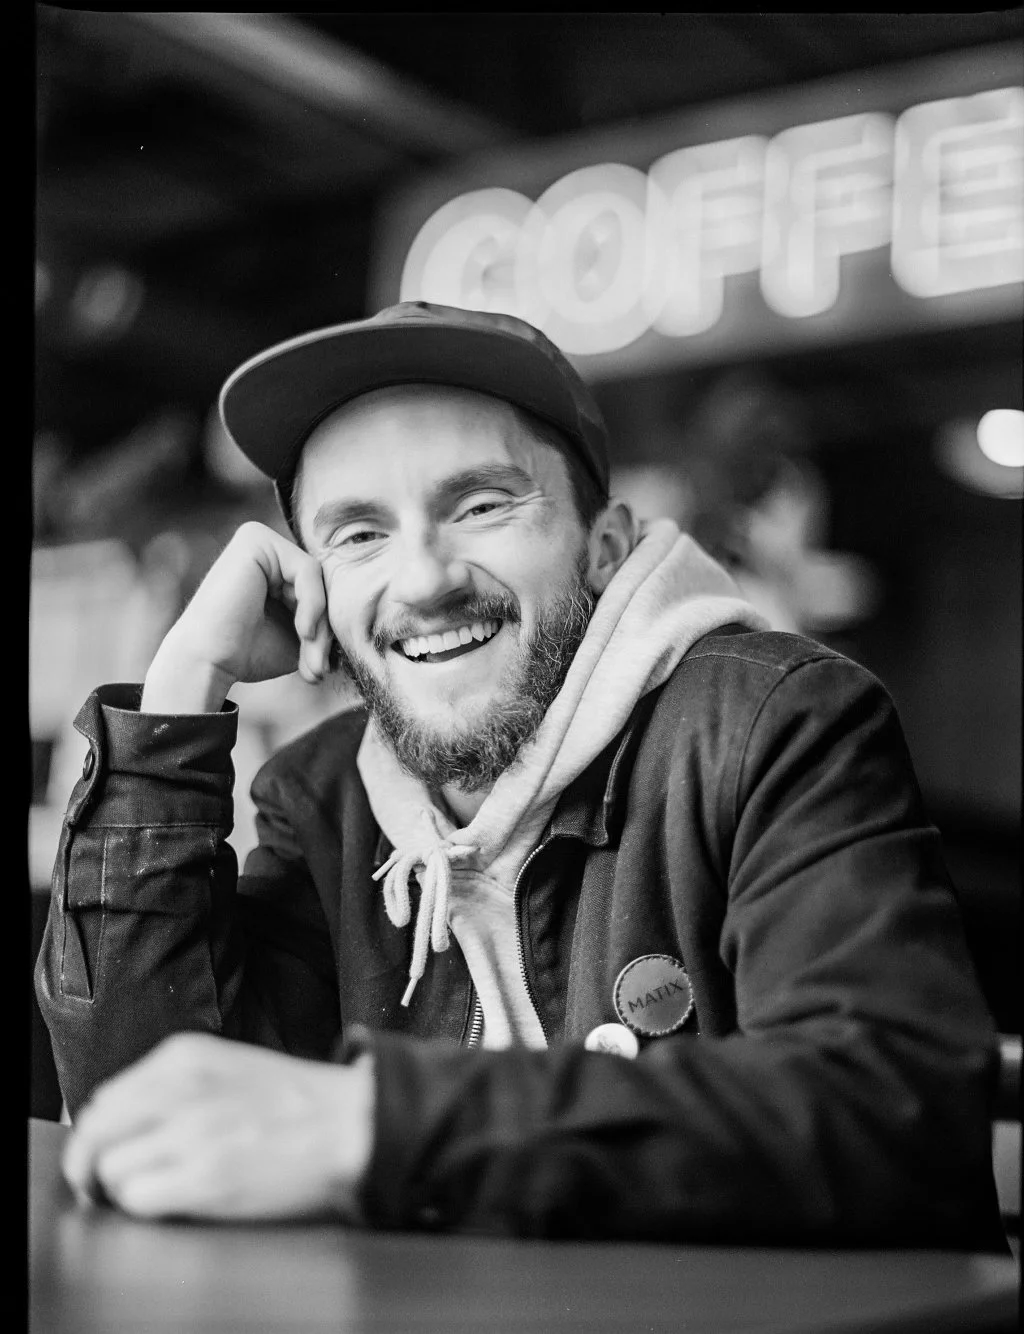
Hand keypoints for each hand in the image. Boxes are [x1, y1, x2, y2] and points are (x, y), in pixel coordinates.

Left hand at [61, 1033, 374, 1221]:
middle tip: (107, 1185)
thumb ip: (174, 1083)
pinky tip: (174, 1202)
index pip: (104, 1099)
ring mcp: (191, 1133)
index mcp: (184, 1057)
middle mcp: (179, 1089)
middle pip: (94, 1133)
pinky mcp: (205, 1177)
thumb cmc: (296, 1100)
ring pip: (109, 1169)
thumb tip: (120, 1121)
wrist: (350, 1122)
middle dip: (93, 1164)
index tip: (115, 1151)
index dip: (104, 1133)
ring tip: (155, 1190)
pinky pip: (137, 1198)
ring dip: (123, 1188)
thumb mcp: (227, 1066)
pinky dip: (145, 1206)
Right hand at [141, 521, 333, 712]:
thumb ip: (327, 622)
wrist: (207, 663)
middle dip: (325, 632)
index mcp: (274, 569)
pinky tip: (303, 631)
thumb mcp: (300, 638)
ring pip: (319, 580)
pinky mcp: (255, 539)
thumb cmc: (246, 654)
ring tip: (310, 659)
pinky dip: (313, 604)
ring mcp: (259, 540)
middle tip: (317, 670)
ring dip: (321, 625)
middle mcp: (267, 549)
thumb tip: (359, 623)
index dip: (328, 631)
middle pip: (322, 585)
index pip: (323, 591)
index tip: (319, 669)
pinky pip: (308, 570)